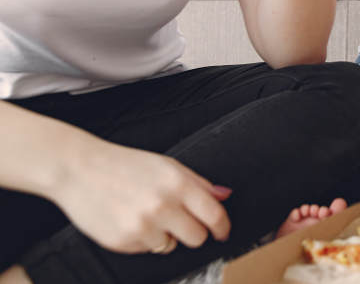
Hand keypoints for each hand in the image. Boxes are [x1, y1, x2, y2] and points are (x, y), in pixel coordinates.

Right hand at [50, 139, 231, 253]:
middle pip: (197, 237)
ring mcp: (142, 225)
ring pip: (171, 245)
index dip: (223, 227)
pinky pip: (147, 249)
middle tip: (180, 221)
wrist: (79, 169)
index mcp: (178, 183)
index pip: (214, 215)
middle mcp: (163, 205)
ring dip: (165, 235)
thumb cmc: (125, 165)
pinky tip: (130, 219)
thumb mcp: (167, 165)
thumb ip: (198, 183)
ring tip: (146, 213)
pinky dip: (143, 239)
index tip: (222, 232)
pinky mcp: (123, 241)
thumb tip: (224, 196)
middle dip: (194, 232)